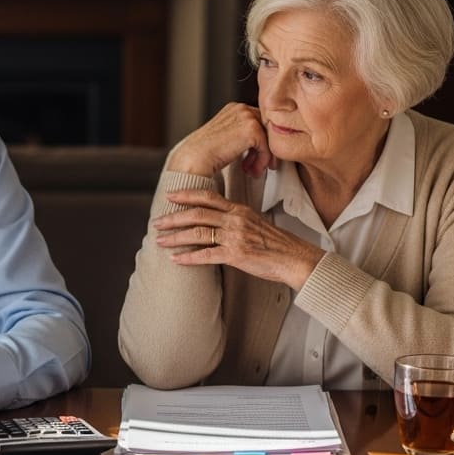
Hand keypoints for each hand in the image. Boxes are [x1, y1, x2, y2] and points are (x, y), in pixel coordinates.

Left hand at [153, 188, 323, 289]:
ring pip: (197, 233)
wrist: (296, 259)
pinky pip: (207, 255)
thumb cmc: (277, 245)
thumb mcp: (255, 223)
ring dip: (175, 237)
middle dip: (173, 218)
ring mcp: (235, 237)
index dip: (186, 194)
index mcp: (239, 210)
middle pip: (197, 213)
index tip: (170, 196)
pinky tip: (176, 260)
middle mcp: (235, 220)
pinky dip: (188, 258)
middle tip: (157, 222)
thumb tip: (215, 220)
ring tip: (160, 241)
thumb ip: (235, 219)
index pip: (208, 197)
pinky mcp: (237, 255)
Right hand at [168, 102, 274, 178]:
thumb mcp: (225, 136)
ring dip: (262, 158)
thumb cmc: (205, 152)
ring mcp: (247, 117)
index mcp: (234, 108)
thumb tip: (258, 144)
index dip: (259, 141)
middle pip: (266, 129)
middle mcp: (241, 108)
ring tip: (253, 170)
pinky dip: (261, 162)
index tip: (255, 157)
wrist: (195, 158)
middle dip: (263, 149)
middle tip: (256, 166)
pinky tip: (251, 170)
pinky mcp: (252, 130)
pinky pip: (267, 148)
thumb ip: (240, 133)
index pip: (258, 122)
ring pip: (269, 139)